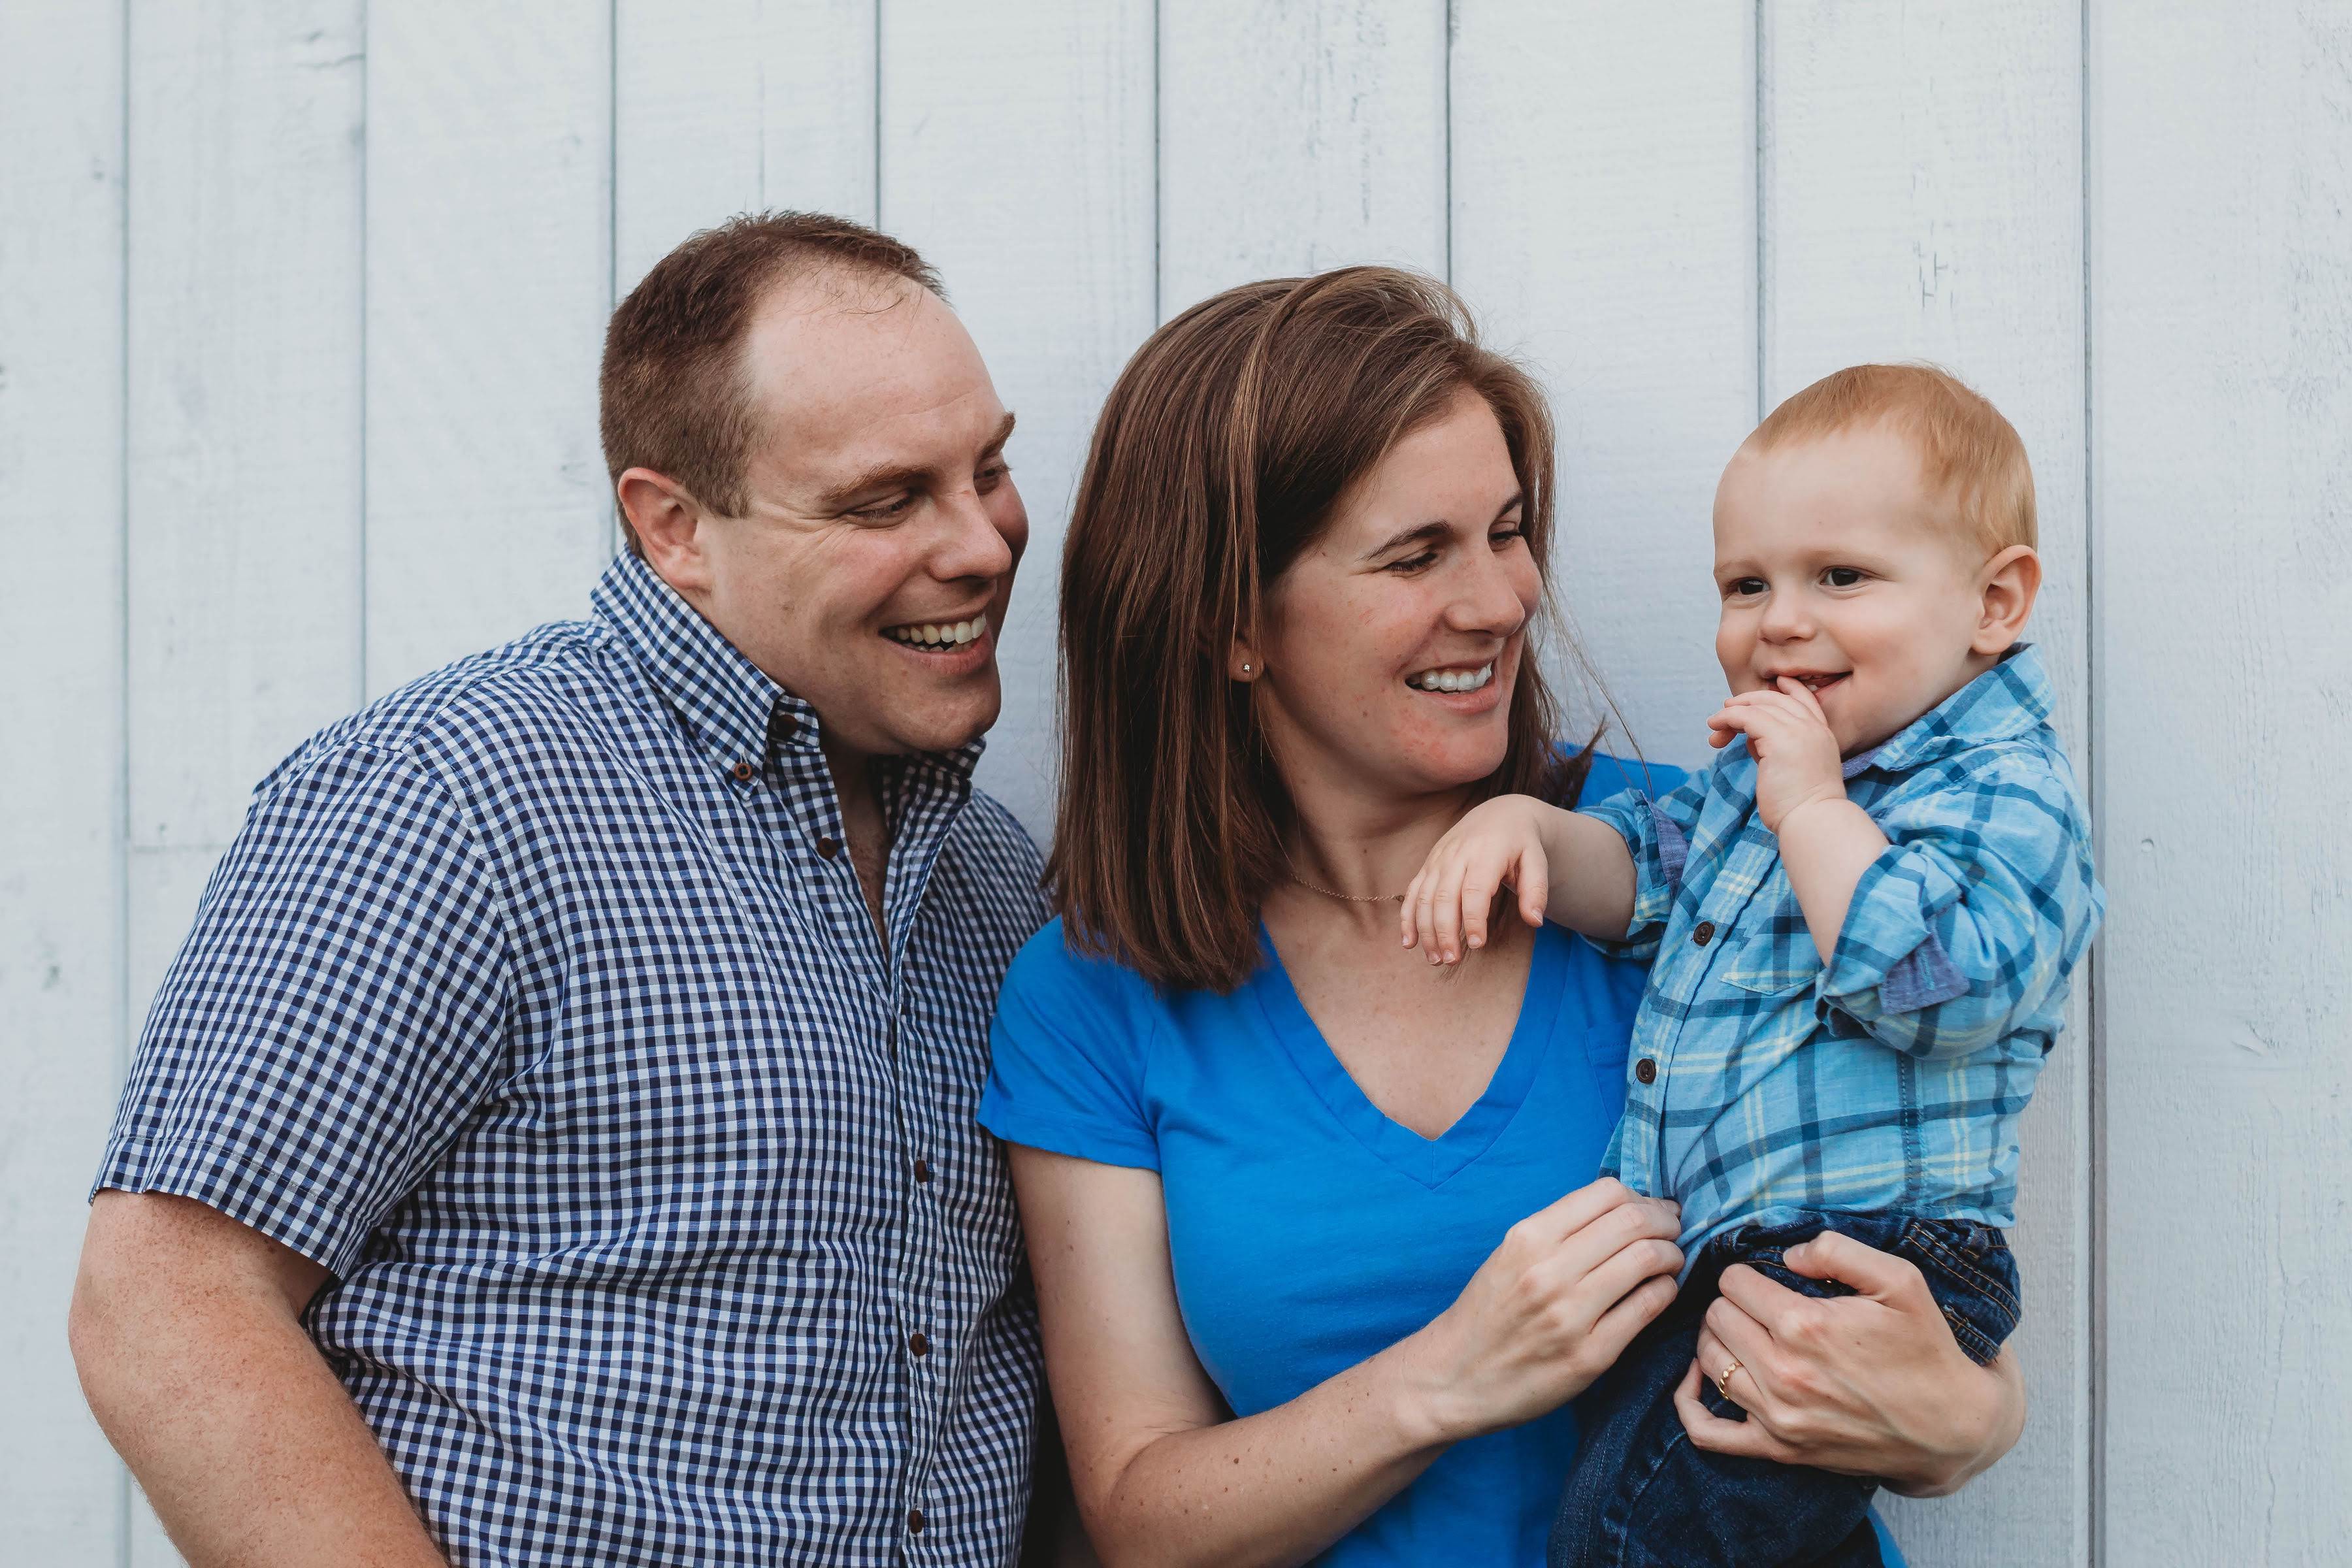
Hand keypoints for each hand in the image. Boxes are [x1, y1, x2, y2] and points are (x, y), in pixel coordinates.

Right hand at [1402, 794, 1560, 963]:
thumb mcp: (1537, 860)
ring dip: (1425, 930)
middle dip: (1444, 931)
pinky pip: (1412, 892)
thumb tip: (1535, 921)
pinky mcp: (1428, 864)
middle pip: (1444, 897)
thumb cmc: (1521, 843)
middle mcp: (1457, 855)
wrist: (1500, 814)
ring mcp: (1439, 859)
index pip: (1474, 890)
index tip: (1477, 945)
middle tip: (1452, 960)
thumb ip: (1536, 890)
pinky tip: (1409, 943)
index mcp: (1486, 853)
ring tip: (1434, 959)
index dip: (1473, 919)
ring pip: (1424, 897)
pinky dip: (1407, 918)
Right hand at [1404, 1179, 1681, 1441]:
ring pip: (1647, 1260)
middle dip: (1666, 1221)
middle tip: (1673, 1230)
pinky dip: (1666, 1291)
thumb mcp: (1509, 1255)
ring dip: (1672, 1254)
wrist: (1454, 1377)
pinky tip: (1661, 1291)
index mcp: (1528, 1237)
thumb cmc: (1487, 1313)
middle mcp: (1549, 1271)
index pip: (1607, 1193)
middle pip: (1634, 1221)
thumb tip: (1624, 1209)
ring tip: (1671, 1260)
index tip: (1652, 1208)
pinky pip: (1648, 1307)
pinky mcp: (1591, 1355)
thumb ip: (1559, 1231)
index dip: (1642, 1196)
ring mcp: (1571, 1315)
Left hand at [1674, 1230, 2025, 1494]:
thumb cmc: (1927, 1347)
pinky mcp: (1779, 1449)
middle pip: (1716, 1317)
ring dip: (1718, 1339)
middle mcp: (1783, 1373)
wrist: (1952, 1427)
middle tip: (1760, 1303)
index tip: (1768, 1278)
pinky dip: (1690, 1403)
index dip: (1749, 1273)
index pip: (1734, 1282)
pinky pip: (1707, 1433)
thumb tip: (1787, 1254)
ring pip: (1707, 1360)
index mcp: (1805, 1325)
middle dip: (1734, 1302)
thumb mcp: (1900, 1280)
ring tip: (1744, 1330)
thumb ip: (1837, 1249)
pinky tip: (1699, 1377)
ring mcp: (1777, 1417)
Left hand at [1706, 678, 1846, 832]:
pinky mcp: (1779, 739)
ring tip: (1716, 723)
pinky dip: (1728, 719)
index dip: (1790, 689)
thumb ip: (1778, 750)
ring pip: (1761, 706)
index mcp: (1823, 736)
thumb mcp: (1794, 771)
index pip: (1807, 701)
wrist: (1814, 821)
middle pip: (1778, 700)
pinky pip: (1747, 717)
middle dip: (1750, 701)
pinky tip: (1716, 727)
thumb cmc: (1802, 807)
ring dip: (1734, 711)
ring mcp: (1799, 731)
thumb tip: (1753, 741)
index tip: (1777, 683)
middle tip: (1728, 708)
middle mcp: (1814, 729)